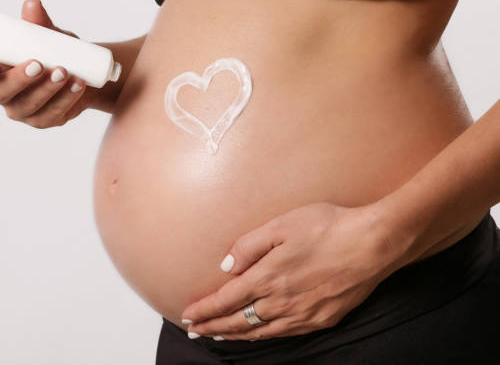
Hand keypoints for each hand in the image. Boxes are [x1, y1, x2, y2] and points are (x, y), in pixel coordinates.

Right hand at [0, 0, 93, 127]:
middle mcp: (3, 92)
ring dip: (48, 89)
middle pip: (1, 92)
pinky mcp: (45, 120)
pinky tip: (77, 84)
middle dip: (19, 79)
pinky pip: (53, 113)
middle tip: (38, 64)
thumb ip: (37, 23)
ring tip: (65, 71)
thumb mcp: (47, 35)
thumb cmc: (54, 52)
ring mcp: (23, 110)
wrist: (82, 72)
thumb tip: (33, 3)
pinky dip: (67, 98)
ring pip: (29, 104)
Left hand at [181, 201, 402, 340]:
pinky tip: (259, 333)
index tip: (188, 316)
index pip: (225, 301)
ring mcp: (302, 315)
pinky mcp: (321, 319)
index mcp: (267, 278)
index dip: (204, 311)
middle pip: (238, 322)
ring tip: (220, 336)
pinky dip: (264, 336)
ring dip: (235, 336)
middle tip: (195, 332)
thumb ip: (249, 246)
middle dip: (213, 328)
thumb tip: (226, 267)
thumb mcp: (281, 225)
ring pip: (260, 332)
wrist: (373, 244)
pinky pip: (284, 334)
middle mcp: (281, 302)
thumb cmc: (328, 228)